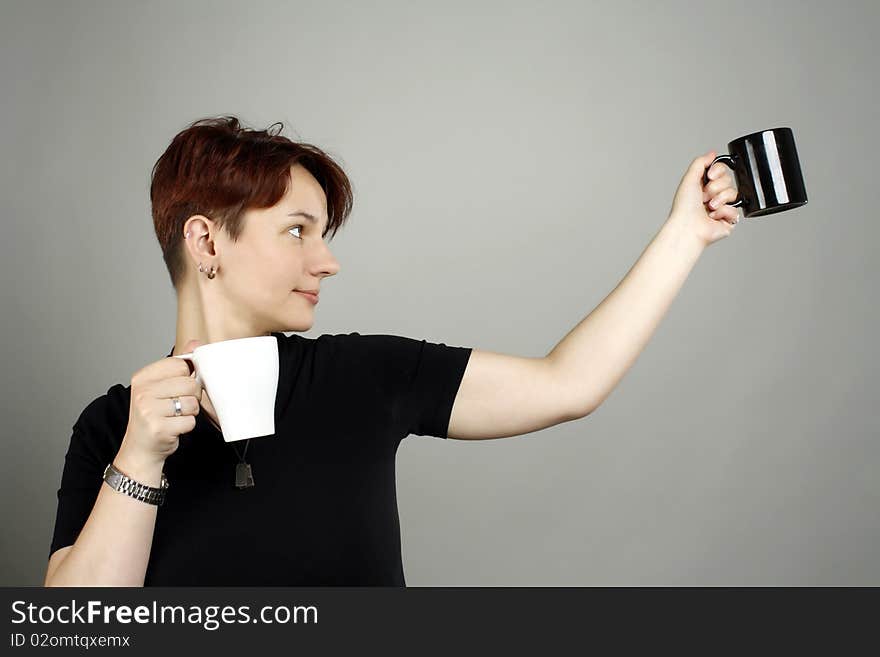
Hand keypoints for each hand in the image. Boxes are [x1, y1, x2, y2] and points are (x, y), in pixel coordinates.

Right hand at [120, 339, 204, 467]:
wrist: (140, 449)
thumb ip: (178, 365)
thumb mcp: (160, 387)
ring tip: (174, 417)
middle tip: (178, 406)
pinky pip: (190, 421)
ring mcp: (149, 410)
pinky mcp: (159, 428)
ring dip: (190, 413)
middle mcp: (143, 391)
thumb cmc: (153, 416)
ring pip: (192, 403)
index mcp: (143, 377)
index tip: (178, 387)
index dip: (187, 377)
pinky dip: (187, 426)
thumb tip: (195, 343)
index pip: (180, 364)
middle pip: (190, 383)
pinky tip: (173, 428)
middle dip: (191, 396)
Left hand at [667, 150, 740, 247]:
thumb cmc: (684, 207)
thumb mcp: (689, 178)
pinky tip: (713, 217)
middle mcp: (713, 196)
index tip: (710, 176)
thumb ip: (701, 162)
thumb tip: (712, 153)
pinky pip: (735, 210)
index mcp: (704, 185)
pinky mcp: (728, 220)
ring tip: (708, 207)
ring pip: (733, 193)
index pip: (721, 170)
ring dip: (719, 199)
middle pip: (728, 180)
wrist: (688, 226)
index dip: (718, 171)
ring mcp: (721, 208)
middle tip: (704, 196)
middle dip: (716, 187)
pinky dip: (723, 212)